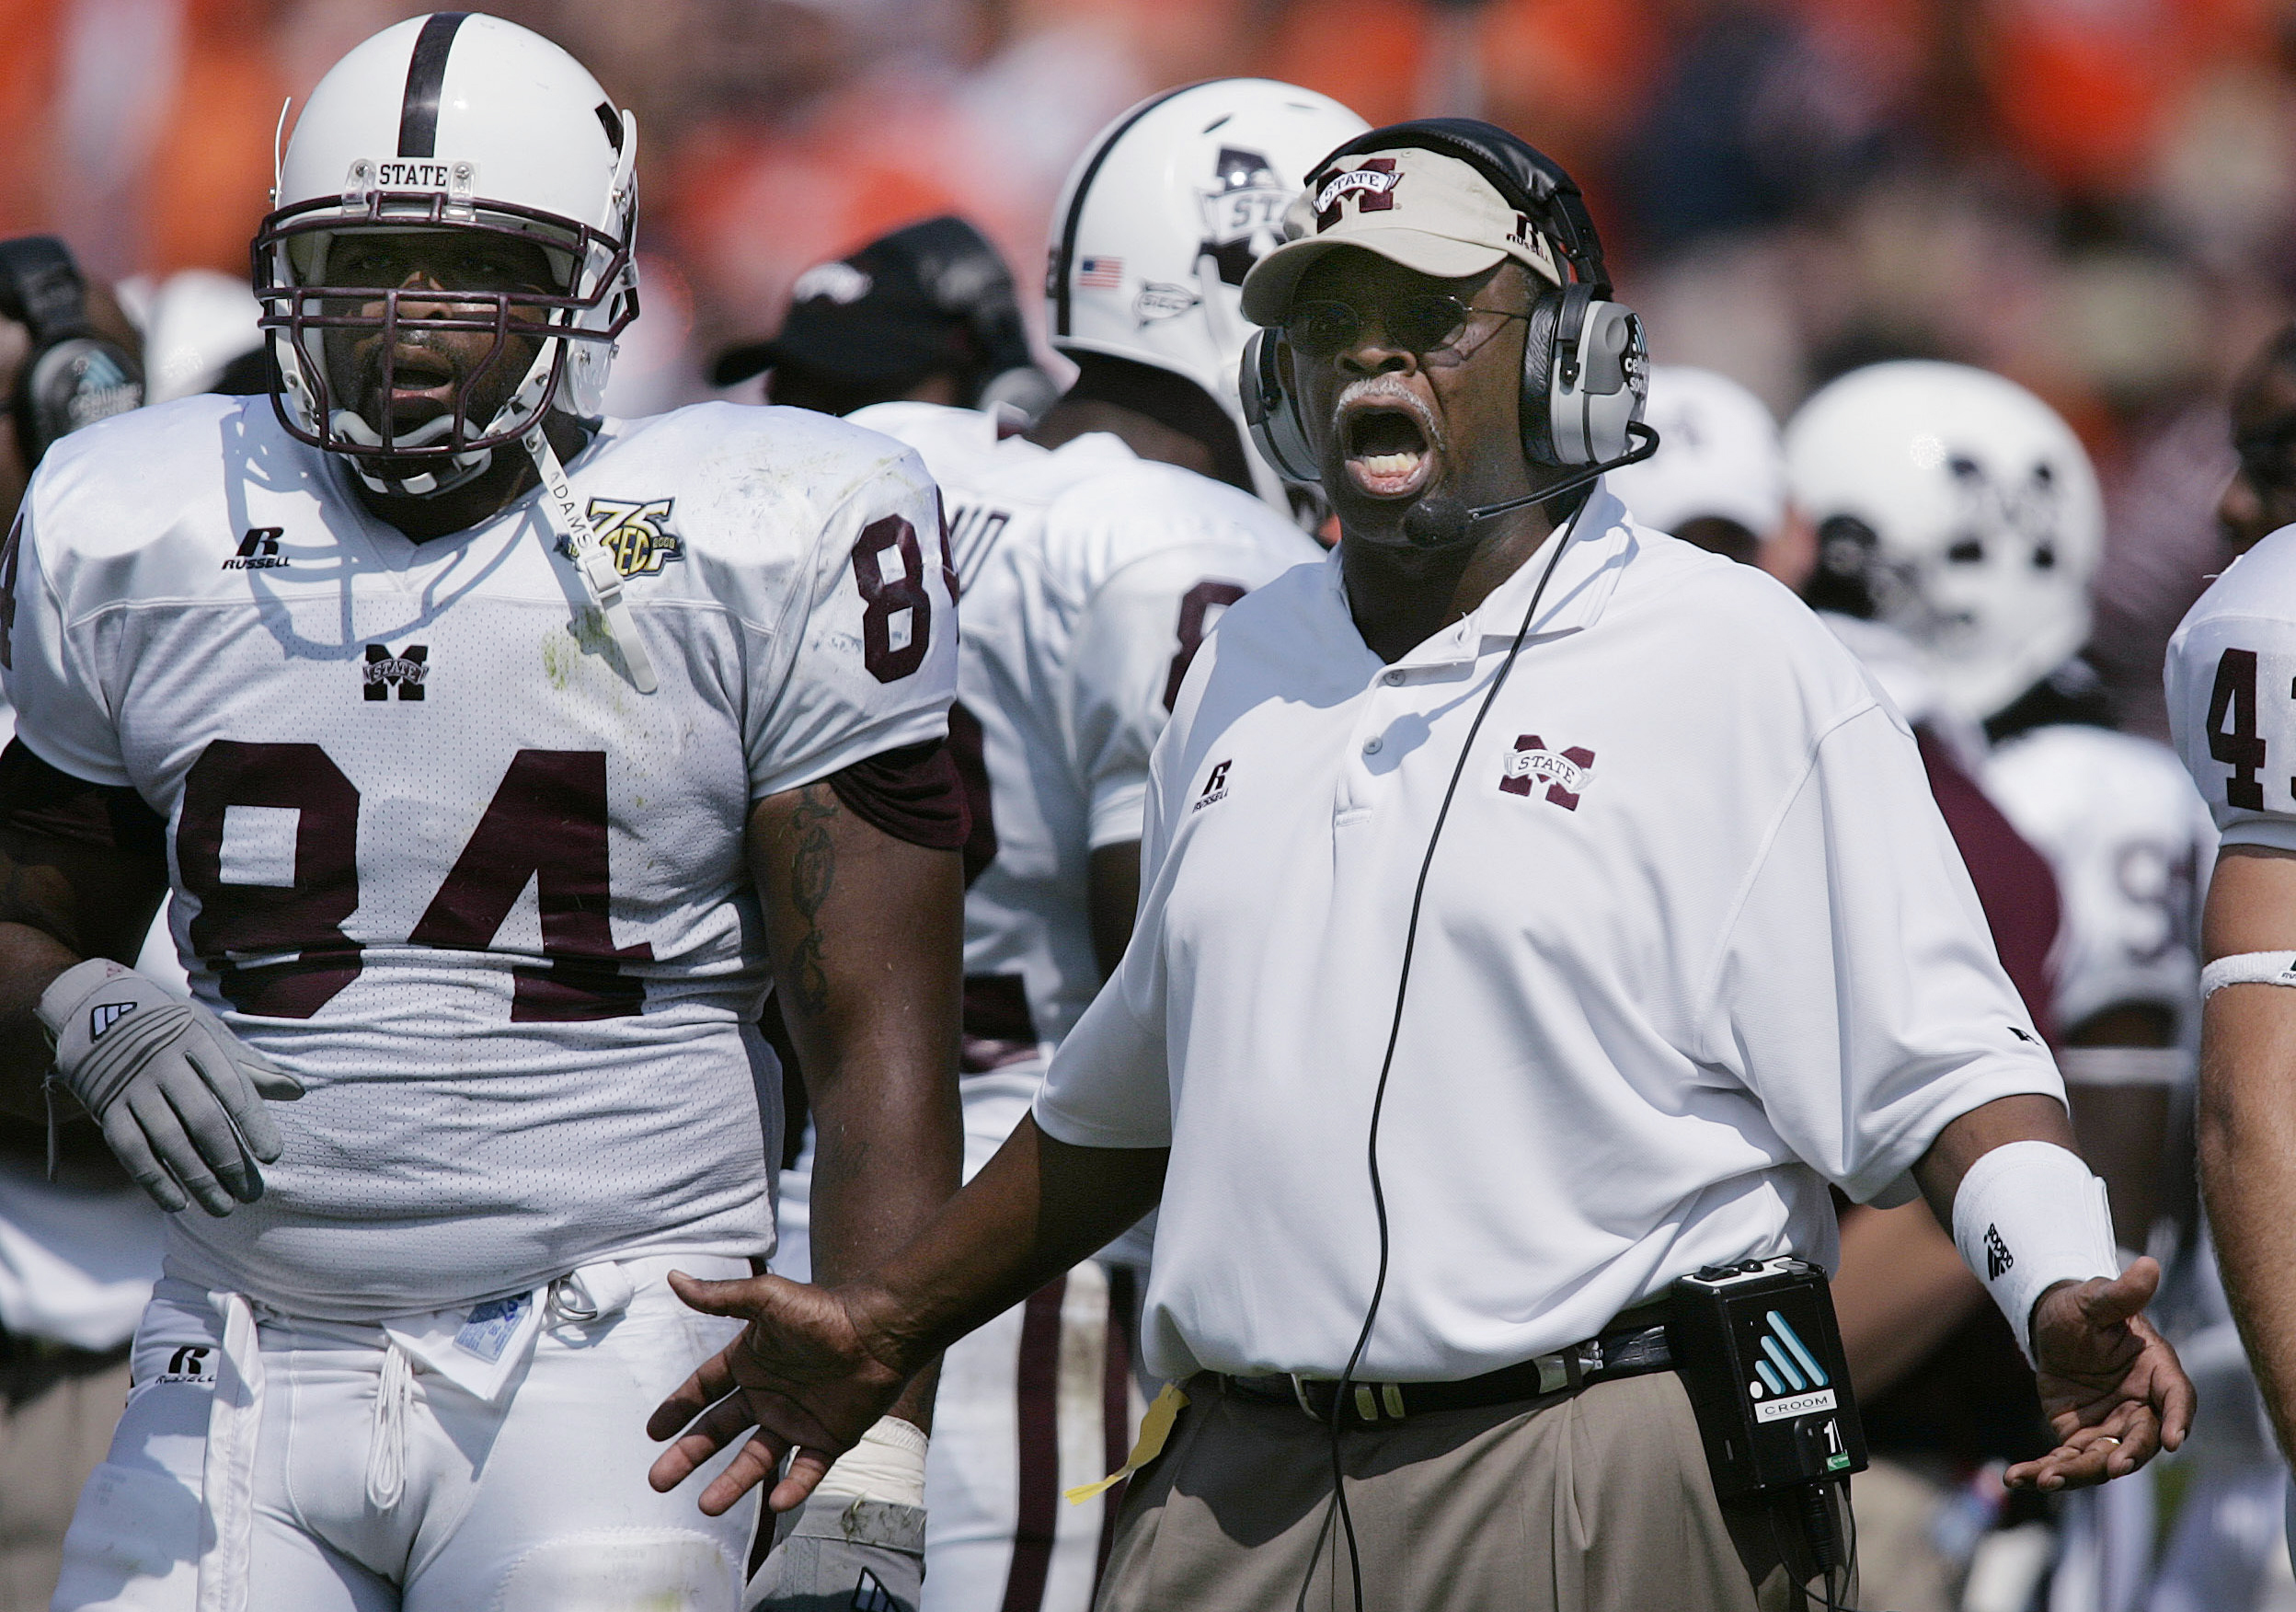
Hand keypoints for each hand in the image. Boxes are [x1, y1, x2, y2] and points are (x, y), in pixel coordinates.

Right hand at [38, 960, 302, 1215]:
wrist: (98, 1009)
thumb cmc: (172, 1027)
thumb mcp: (211, 1033)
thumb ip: (251, 1067)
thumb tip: (297, 1092)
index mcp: (198, 1042)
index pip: (233, 1088)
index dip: (254, 1124)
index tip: (273, 1157)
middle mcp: (164, 1064)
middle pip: (203, 1120)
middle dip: (229, 1161)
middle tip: (250, 1194)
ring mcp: (132, 1087)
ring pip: (169, 1141)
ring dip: (197, 1179)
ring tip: (223, 1207)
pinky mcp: (106, 1108)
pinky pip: (131, 1150)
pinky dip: (154, 1180)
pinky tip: (177, 1203)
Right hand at [645, 1270, 908, 1515]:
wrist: (881, 1330)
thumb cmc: (824, 1311)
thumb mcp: (766, 1299)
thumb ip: (720, 1296)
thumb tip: (672, 1277)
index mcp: (750, 1362)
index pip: (704, 1389)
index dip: (678, 1408)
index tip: (653, 1432)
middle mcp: (768, 1394)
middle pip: (719, 1431)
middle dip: (689, 1455)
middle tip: (658, 1481)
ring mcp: (797, 1418)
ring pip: (757, 1460)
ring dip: (732, 1483)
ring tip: (707, 1507)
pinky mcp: (829, 1437)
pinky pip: (807, 1470)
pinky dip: (794, 1488)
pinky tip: (777, 1503)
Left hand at [2004, 1257, 2194, 1490]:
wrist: (2051, 1325)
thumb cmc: (2081, 1308)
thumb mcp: (2096, 1301)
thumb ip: (2121, 1294)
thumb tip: (2149, 1266)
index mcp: (2155, 1371)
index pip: (2176, 1398)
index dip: (2177, 1419)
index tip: (2174, 1441)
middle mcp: (2141, 1405)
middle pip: (2141, 1439)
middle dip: (2126, 1456)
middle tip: (2110, 1467)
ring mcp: (2111, 1426)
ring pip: (2101, 1458)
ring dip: (2075, 1473)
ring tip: (2044, 1479)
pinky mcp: (2080, 1436)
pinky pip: (2066, 1459)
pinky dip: (2043, 1470)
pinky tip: (2016, 1477)